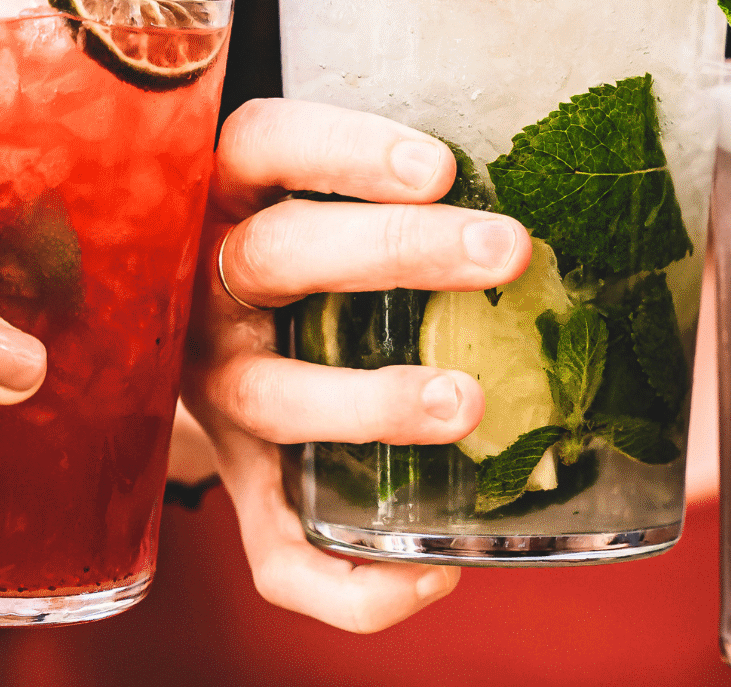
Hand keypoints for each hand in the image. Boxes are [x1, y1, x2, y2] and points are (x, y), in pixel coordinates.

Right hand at [184, 99, 528, 632]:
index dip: (343, 152)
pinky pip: (274, 552)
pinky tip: (435, 573)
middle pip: (278, 258)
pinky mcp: (239, 481)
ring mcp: (216, 392)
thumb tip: (561, 180)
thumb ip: (401, 187)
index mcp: (228, 199)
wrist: (168, 330)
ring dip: (370, 403)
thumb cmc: (299, 244)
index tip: (439, 166)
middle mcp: (207, 291)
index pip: (264, 147)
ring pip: (273, 397)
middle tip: (506, 250)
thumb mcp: (310, 193)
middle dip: (396, 252)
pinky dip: (347, 583)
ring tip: (465, 402)